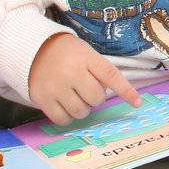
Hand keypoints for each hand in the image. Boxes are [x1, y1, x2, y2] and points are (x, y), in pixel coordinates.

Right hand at [27, 33, 142, 124]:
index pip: (111, 76)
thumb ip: (100, 70)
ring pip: (81, 111)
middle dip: (95, 97)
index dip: (126, 91)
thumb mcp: (86, 53)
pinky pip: (63, 119)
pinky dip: (67, 117)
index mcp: (86, 57)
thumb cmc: (66, 53)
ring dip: (82, 108)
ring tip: (74, 96)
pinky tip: (64, 105)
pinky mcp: (43, 99)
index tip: (137, 103)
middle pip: (96, 98)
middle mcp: (72, 72)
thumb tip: (119, 93)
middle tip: (85, 88)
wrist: (31, 49)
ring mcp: (56, 86)